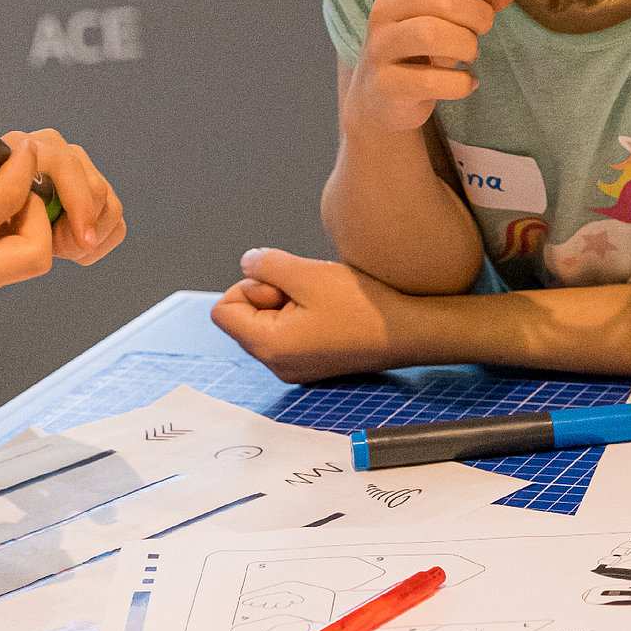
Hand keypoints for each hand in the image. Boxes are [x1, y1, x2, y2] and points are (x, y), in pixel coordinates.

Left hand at [0, 126, 125, 265]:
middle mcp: (56, 150)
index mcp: (23, 146)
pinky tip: (71, 248)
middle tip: (59, 250)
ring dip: (88, 238)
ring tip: (56, 247)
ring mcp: (79, 169)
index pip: (66, 165)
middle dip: (81, 229)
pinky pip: (116, 222)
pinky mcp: (93, 192)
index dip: (78, 202)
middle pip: (95, 187)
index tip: (82, 238)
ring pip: (110, 206)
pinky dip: (99, 243)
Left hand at [211, 248, 405, 383]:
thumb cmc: (362, 305)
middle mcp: (276, 364)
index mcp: (269, 346)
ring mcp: (294, 366)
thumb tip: (247, 263)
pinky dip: (300, 312)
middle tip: (306, 289)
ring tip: (320, 298)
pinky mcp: (310, 362)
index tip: (282, 284)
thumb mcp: (307, 274)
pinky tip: (329, 309)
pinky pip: (287, 329)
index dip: (248, 286)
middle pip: (243, 315)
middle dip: (267, 292)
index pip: (222, 310)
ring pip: (266, 320)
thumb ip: (266, 265)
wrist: (408, 331)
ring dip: (286, 299)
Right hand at [347, 0, 516, 134]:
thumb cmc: (424, 44)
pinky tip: (465, 82)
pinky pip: (431, 80)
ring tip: (469, 55)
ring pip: (431, 34)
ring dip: (467, 47)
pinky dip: (461, 83)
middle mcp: (384, 6)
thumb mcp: (449, 12)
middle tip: (478, 32)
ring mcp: (380, 45)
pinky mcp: (384, 82)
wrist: (382, 92)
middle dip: (478, 17)